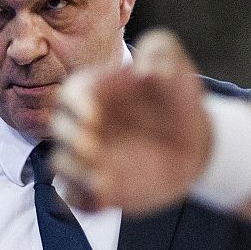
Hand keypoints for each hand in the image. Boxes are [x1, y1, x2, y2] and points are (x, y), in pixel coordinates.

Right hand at [50, 31, 212, 214]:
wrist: (193, 139)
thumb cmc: (175, 97)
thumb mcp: (172, 62)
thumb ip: (160, 49)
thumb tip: (148, 71)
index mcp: (92, 93)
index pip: (66, 95)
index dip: (74, 105)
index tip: (94, 115)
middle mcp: (84, 126)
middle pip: (57, 130)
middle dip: (70, 138)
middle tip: (93, 146)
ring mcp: (88, 159)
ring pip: (60, 167)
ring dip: (72, 172)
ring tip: (99, 176)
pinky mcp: (99, 190)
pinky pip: (77, 199)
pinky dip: (83, 200)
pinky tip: (105, 197)